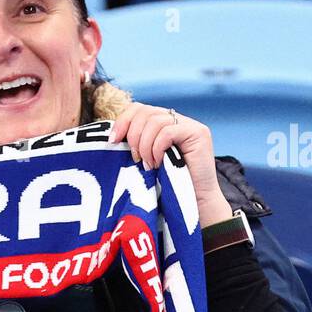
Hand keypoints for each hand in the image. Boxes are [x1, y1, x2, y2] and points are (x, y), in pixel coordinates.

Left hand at [108, 103, 232, 227]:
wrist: (193, 202)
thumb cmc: (166, 185)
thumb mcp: (144, 159)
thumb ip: (135, 143)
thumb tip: (113, 136)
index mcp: (162, 123)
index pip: (139, 108)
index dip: (123, 121)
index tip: (113, 141)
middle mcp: (177, 119)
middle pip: (146, 111)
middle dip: (133, 135)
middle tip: (135, 159)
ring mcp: (189, 124)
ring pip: (155, 121)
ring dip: (145, 145)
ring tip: (148, 165)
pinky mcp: (198, 133)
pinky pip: (168, 132)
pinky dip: (157, 148)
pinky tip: (158, 164)